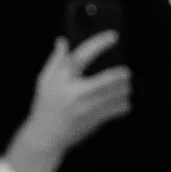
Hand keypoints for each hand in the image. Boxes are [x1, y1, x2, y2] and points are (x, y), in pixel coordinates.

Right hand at [6, 35, 131, 171]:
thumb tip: (63, 41)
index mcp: (63, 78)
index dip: (100, 43)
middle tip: (126, 72)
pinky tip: (122, 102)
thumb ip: (56, 59)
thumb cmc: (46, 104)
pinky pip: (119, 109)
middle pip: (109, 78)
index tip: (114, 36)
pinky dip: (124, 104)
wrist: (48, 135)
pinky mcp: (96, 120)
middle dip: (122, 74)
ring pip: (118, 94)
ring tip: (125, 87)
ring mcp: (88, 107)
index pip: (83, 55)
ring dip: (125, 89)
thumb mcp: (45, 79)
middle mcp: (77, 91)